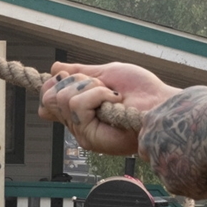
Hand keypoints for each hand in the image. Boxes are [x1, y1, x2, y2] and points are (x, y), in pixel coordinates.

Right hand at [38, 62, 180, 155]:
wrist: (160, 104)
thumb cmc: (142, 91)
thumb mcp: (105, 73)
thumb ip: (79, 72)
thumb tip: (54, 68)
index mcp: (80, 111)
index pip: (46, 101)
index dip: (51, 84)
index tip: (69, 75)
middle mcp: (77, 123)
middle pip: (50, 96)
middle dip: (75, 81)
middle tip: (101, 87)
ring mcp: (82, 131)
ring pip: (63, 98)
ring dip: (91, 87)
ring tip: (111, 96)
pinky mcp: (89, 137)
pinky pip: (77, 105)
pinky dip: (97, 94)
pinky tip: (114, 101)